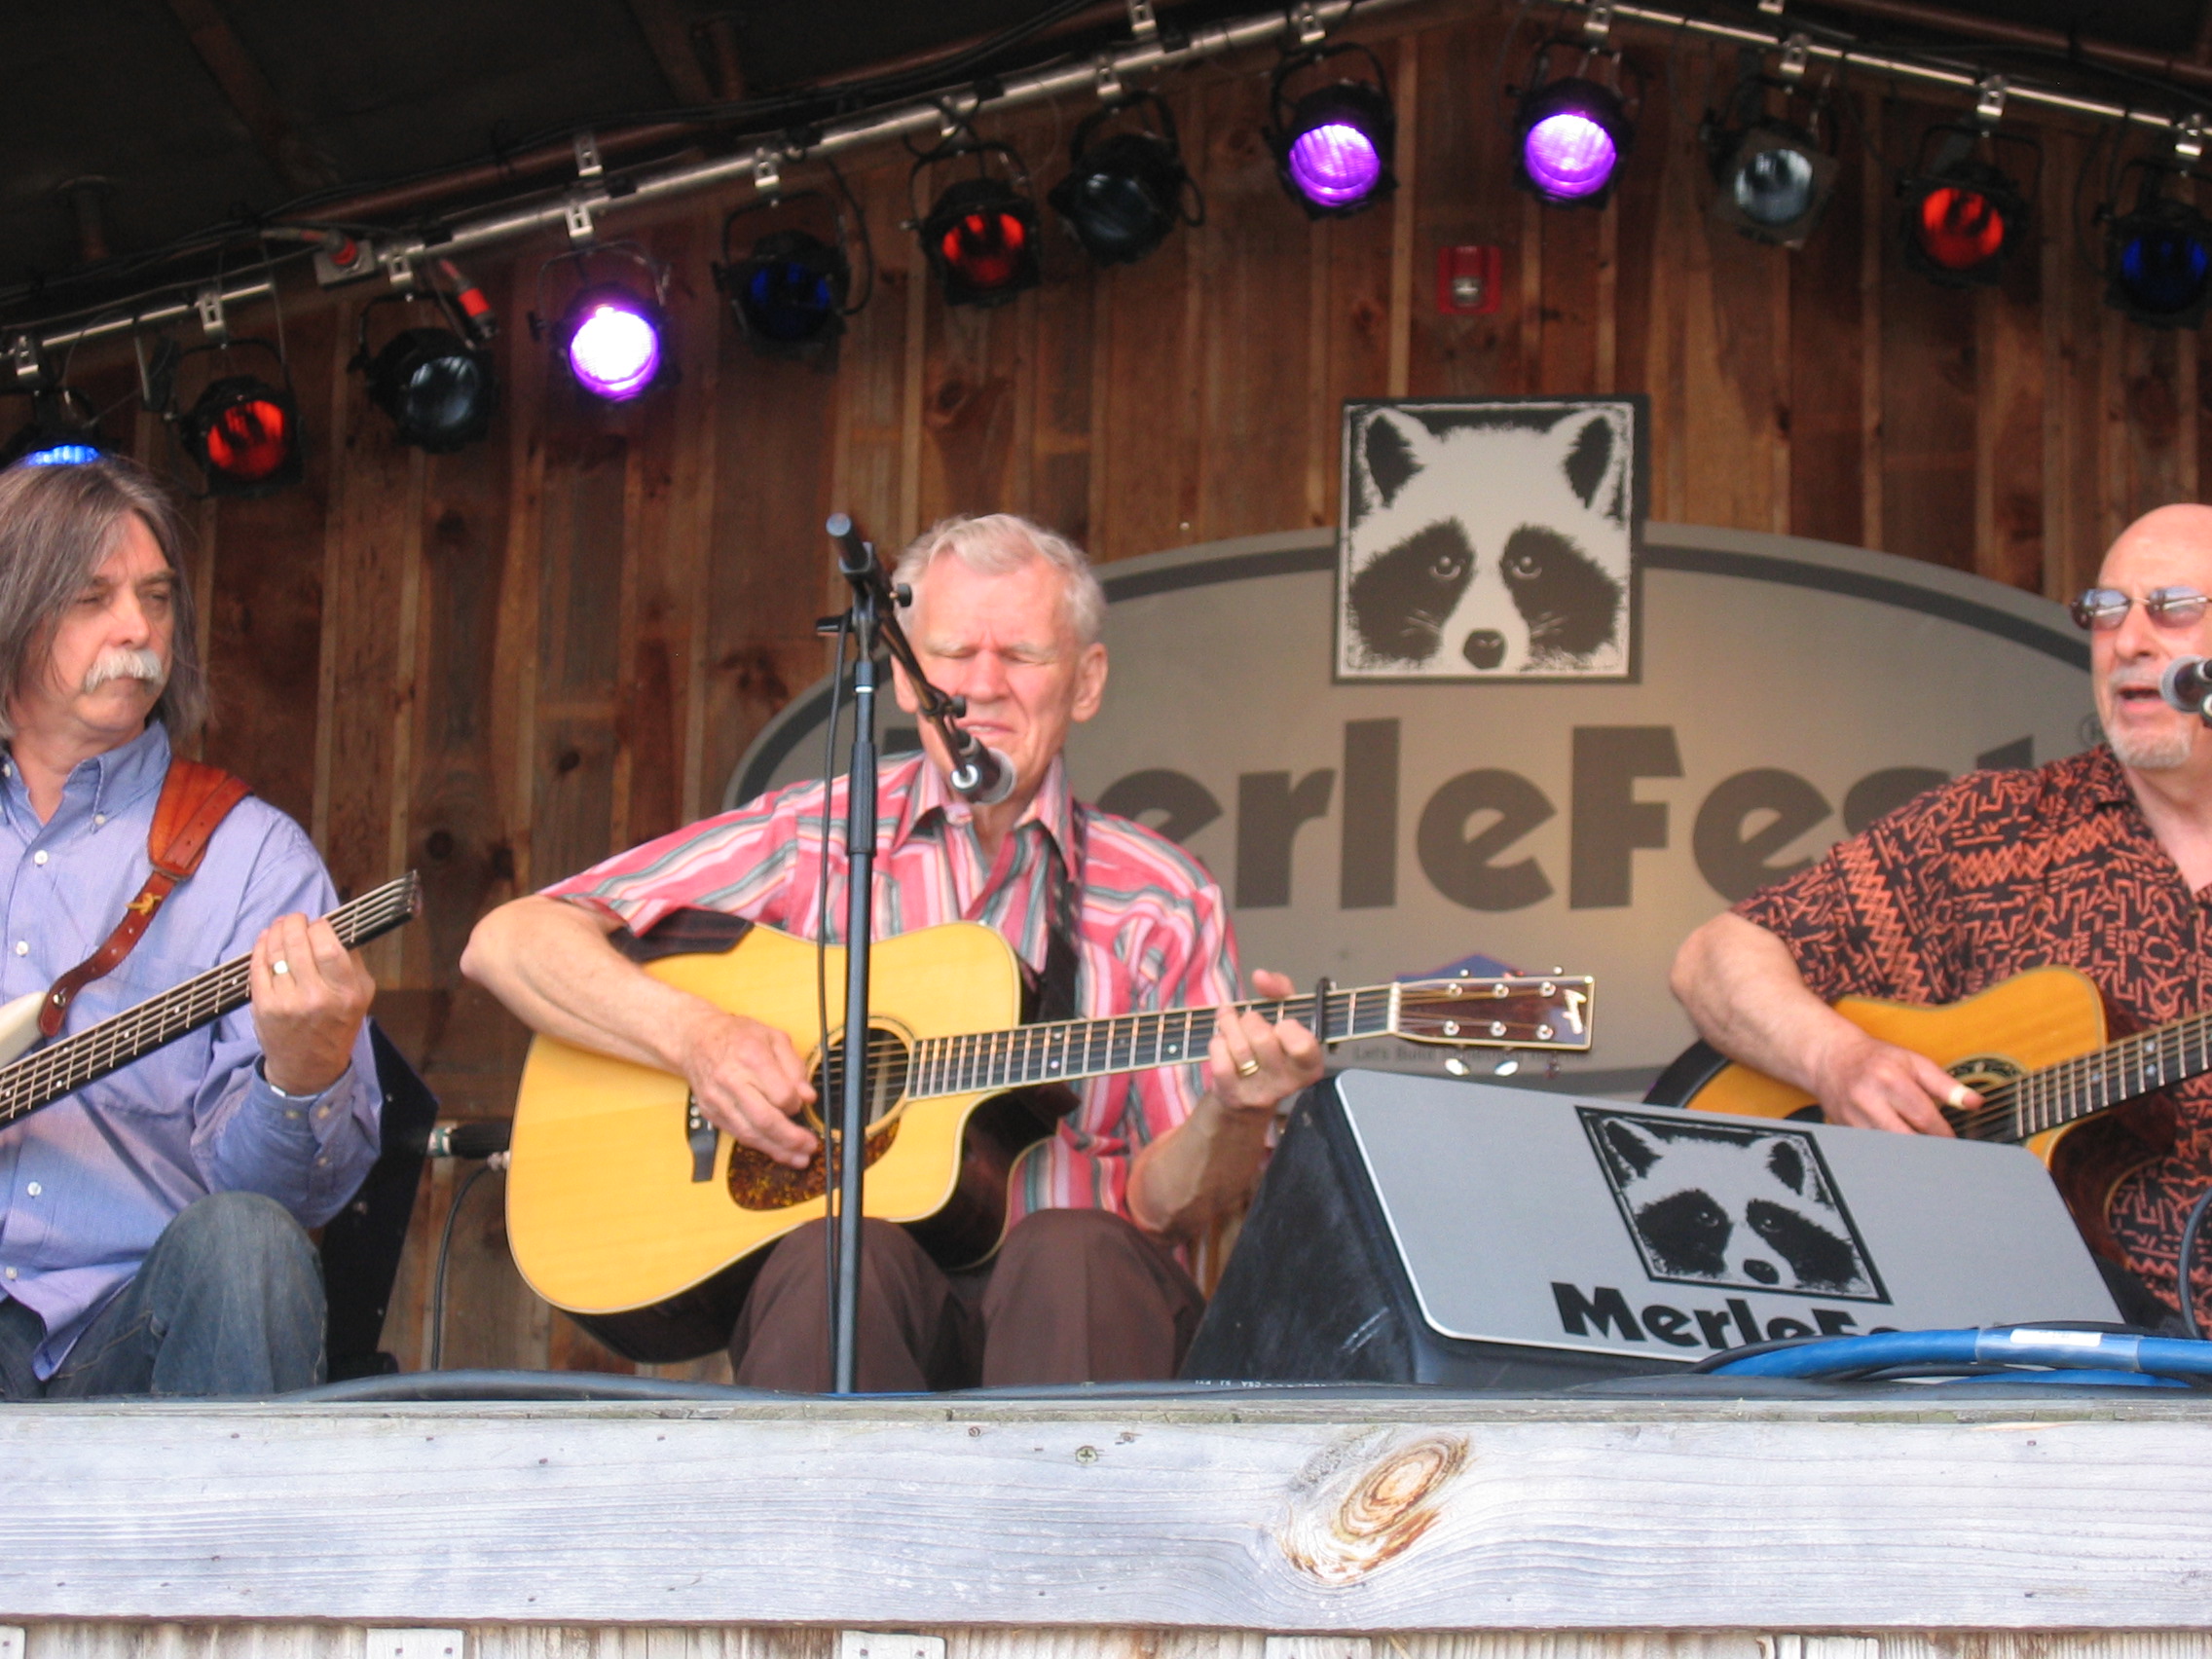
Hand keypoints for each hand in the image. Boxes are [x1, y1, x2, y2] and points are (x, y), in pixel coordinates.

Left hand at [250, 914, 374, 1095]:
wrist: (309, 1067)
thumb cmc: (338, 1026)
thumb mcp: (362, 996)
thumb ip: (352, 963)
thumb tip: (334, 930)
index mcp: (346, 993)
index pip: (329, 947)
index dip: (320, 927)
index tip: (318, 923)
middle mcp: (316, 997)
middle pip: (299, 945)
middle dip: (294, 923)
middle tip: (295, 918)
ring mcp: (286, 1003)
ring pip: (275, 954)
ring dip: (276, 932)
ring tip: (280, 925)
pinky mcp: (263, 1007)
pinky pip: (258, 968)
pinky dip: (260, 948)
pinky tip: (265, 940)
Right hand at [676, 1006, 819, 1167]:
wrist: (696, 1039)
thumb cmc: (736, 1036)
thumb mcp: (774, 1038)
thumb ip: (795, 1066)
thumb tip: (807, 1096)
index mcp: (751, 1057)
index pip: (781, 1094)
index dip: (796, 1105)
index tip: (803, 1105)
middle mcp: (732, 1080)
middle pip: (764, 1120)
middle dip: (791, 1139)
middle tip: (809, 1146)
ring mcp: (718, 1100)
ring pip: (750, 1134)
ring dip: (777, 1150)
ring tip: (798, 1157)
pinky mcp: (711, 1113)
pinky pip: (738, 1135)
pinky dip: (759, 1146)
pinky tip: (775, 1149)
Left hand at [1204, 969, 1325, 1112]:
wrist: (1247, 1098)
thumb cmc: (1271, 1049)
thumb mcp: (1284, 1018)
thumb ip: (1280, 991)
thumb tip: (1260, 976)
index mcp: (1309, 1065)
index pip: (1302, 1045)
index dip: (1288, 1028)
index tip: (1281, 1024)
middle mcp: (1287, 1083)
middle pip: (1263, 1039)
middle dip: (1250, 1020)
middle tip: (1248, 1020)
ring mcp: (1259, 1092)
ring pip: (1238, 1047)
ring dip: (1229, 1024)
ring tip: (1227, 1019)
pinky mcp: (1233, 1095)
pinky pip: (1220, 1058)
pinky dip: (1217, 1042)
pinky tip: (1222, 1041)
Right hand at [1809, 1026, 1970, 1136]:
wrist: (1831, 1058)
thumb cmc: (1875, 1059)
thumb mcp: (1914, 1063)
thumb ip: (1945, 1084)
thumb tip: (1974, 1102)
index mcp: (1889, 1079)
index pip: (1924, 1118)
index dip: (1943, 1134)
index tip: (1952, 1139)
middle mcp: (1868, 1098)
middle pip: (1906, 1138)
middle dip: (1927, 1146)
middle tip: (1940, 1148)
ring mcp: (1852, 1116)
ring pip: (1889, 1147)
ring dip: (1909, 1150)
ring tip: (1920, 1146)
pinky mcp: (1844, 1129)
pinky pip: (1873, 1148)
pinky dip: (1889, 1149)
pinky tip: (1898, 1144)